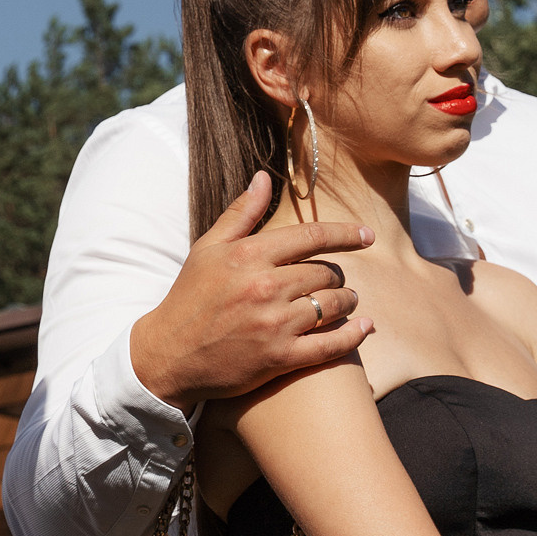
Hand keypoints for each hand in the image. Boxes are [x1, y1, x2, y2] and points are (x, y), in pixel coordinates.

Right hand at [129, 172, 374, 407]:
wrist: (169, 355)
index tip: (367, 235)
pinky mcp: (280, 358)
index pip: (311, 237)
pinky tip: (365, 327)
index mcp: (248, 256)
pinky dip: (353, 335)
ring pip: (333, 305)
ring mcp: (274, 324)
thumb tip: (264, 177)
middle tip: (333, 281)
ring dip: (346, 302)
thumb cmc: (190, 298)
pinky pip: (331, 344)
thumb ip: (241, 213)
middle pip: (326, 272)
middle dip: (335, 275)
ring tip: (344, 302)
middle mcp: (264, 287)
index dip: (345, 234)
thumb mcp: (208, 248)